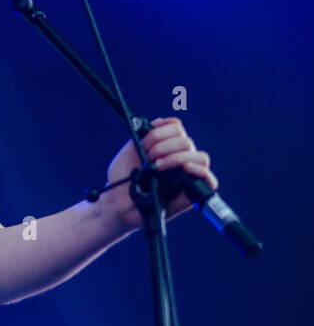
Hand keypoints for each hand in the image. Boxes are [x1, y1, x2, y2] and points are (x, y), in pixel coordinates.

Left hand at [102, 117, 218, 232]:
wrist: (117, 203)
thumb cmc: (121, 180)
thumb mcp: (130, 150)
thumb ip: (146, 135)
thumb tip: (161, 122)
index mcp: (166, 148)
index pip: (177, 128)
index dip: (162, 130)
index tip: (145, 141)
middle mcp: (179, 160)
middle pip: (186, 141)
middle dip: (164, 145)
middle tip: (148, 157)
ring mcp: (187, 176)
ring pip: (200, 157)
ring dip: (177, 156)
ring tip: (158, 166)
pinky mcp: (191, 194)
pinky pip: (209, 180)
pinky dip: (199, 170)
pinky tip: (185, 168)